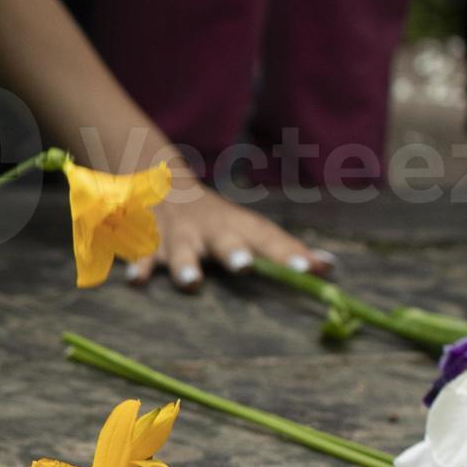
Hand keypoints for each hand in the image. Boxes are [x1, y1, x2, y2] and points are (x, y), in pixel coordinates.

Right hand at [126, 170, 331, 289]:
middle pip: (226, 240)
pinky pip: (142, 255)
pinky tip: (135, 280)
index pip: (270, 240)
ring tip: (191, 282)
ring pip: (183, 250)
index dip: (289, 254)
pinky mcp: (148, 243)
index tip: (310, 270)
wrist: (159, 183)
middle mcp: (212, 230)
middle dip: (234, 253)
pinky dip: (138, 266)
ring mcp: (179, 236)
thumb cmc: (214, 220)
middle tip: (244, 267)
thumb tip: (331, 268)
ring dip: (186, 265)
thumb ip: (284, 251)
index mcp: (239, 227)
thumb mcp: (248, 229)